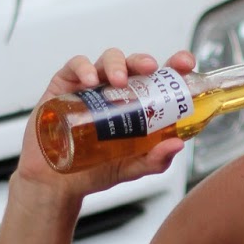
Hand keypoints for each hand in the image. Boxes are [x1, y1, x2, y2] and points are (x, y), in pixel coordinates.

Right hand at [15, 47, 196, 195]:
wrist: (57, 184)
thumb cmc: (95, 172)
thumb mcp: (132, 168)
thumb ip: (156, 160)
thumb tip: (177, 144)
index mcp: (137, 104)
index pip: (159, 78)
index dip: (174, 65)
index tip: (185, 64)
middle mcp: (116, 91)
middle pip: (134, 64)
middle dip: (143, 60)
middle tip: (150, 68)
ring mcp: (91, 87)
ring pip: (107, 60)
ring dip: (117, 64)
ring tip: (118, 81)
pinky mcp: (65, 86)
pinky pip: (75, 66)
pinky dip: (84, 68)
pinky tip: (89, 82)